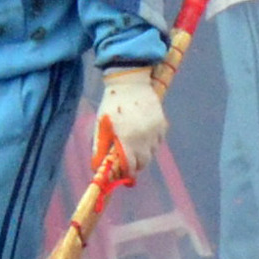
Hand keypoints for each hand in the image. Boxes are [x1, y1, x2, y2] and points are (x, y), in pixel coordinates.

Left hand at [94, 66, 166, 183]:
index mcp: (126, 139)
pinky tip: (142, 132)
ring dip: (143, 153)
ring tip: (134, 142)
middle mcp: (143, 137)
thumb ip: (100, 150)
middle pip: (143, 163)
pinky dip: (151, 142)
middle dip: (135, 165)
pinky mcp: (162, 124)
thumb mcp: (101, 127)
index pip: (130, 167)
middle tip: (127, 160)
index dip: (127, 174)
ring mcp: (154, 131)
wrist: (130, 82)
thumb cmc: (111, 106)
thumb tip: (96, 169)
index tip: (124, 175)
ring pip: (151, 153)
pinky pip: (158, 142)